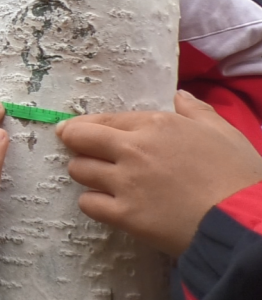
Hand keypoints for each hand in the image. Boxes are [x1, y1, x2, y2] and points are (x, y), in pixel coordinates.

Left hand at [57, 90, 261, 255]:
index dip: (87, 124)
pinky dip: (92, 202)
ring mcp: (126, 183)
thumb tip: (179, 95)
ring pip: (79, 170)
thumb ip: (196, 111)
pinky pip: (88, 204)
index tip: (76, 128)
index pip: (105, 119)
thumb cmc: (238, 175)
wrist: (244, 220)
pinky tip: (105, 203)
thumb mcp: (223, 132)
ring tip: (96, 177)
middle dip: (72, 139)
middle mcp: (133, 149)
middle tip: (72, 146)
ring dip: (85, 172)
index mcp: (155, 125)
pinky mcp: (125, 215)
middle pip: (79, 138)